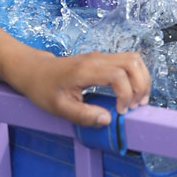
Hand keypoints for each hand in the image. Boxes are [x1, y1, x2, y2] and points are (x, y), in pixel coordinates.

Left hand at [11, 49, 150, 127]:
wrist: (35, 71)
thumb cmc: (44, 90)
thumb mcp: (58, 108)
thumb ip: (83, 116)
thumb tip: (108, 119)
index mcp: (86, 70)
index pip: (118, 75)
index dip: (126, 94)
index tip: (120, 112)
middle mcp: (97, 58)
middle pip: (132, 62)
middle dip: (141, 85)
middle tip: (135, 106)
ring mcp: (102, 56)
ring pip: (134, 59)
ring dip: (142, 79)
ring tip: (137, 100)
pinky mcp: (103, 59)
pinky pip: (128, 61)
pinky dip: (136, 76)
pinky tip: (132, 92)